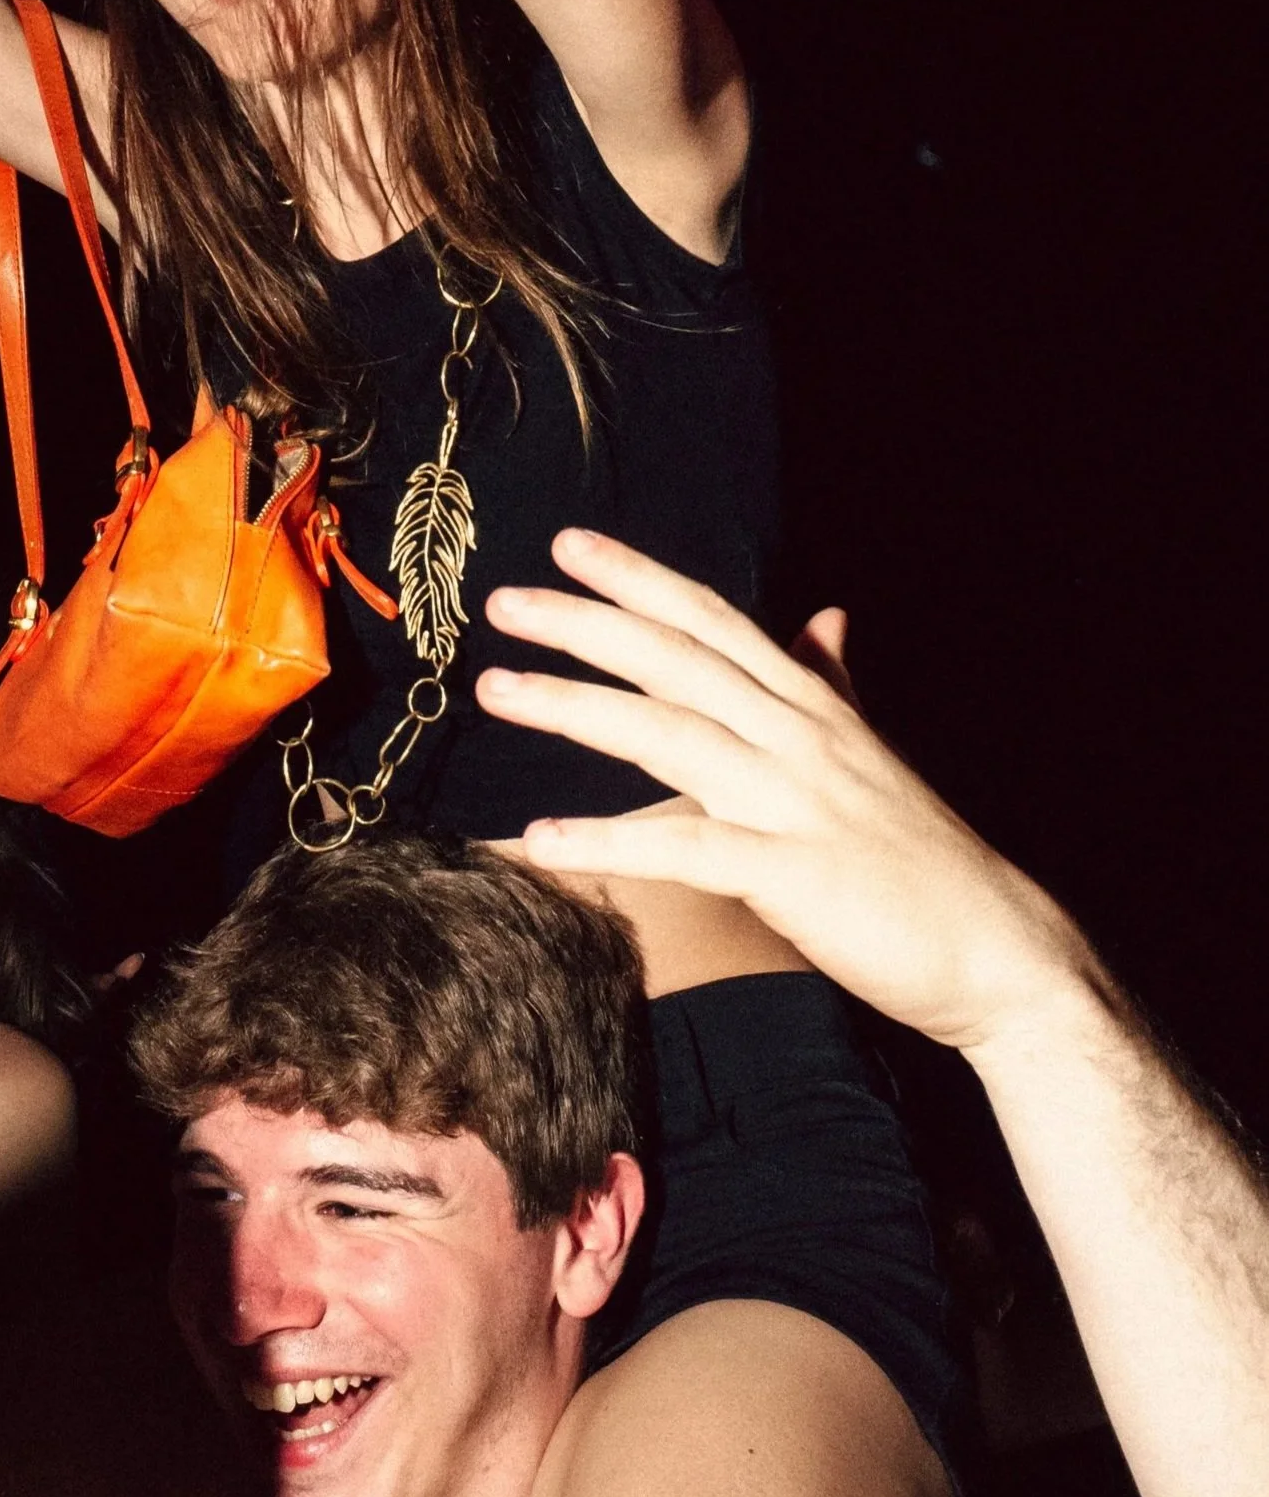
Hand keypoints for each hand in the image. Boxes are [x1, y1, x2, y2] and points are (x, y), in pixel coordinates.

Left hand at [477, 531, 1092, 1057]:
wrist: (1001, 952)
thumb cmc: (925, 862)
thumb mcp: (874, 757)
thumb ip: (835, 685)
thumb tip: (825, 617)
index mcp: (813, 709)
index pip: (714, 622)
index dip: (641, 579)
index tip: (569, 544)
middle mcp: (800, 740)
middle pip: (676, 660)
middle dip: (586, 623)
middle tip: (504, 601)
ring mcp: (795, 803)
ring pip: (669, 734)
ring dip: (575, 707)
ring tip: (496, 689)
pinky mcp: (793, 875)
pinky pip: (686, 849)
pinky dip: (611, 840)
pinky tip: (543, 837)